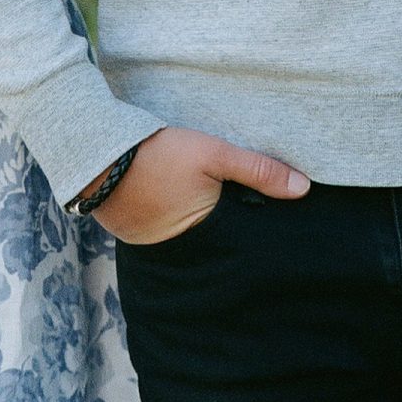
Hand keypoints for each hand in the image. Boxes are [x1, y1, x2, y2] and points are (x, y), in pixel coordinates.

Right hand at [94, 126, 309, 244]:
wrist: (97, 152)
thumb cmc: (158, 153)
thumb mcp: (214, 154)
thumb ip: (259, 170)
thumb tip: (305, 189)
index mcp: (206, 233)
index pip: (245, 243)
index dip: (257, 234)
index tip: (271, 224)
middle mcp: (182, 249)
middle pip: (220, 246)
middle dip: (232, 234)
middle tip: (242, 215)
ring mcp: (154, 245)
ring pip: (193, 240)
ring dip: (202, 227)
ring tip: (210, 208)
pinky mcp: (134, 234)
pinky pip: (166, 232)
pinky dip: (175, 221)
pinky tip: (179, 204)